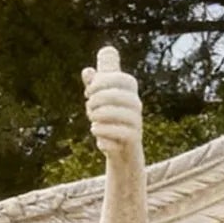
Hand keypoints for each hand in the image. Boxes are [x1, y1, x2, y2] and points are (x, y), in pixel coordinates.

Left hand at [82, 45, 142, 164]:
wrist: (122, 151)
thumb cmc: (110, 120)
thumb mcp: (100, 100)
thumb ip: (93, 84)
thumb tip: (87, 71)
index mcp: (130, 91)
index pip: (121, 78)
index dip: (101, 82)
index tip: (88, 91)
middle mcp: (136, 105)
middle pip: (117, 95)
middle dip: (97, 99)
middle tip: (88, 106)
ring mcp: (136, 122)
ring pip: (118, 114)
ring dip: (99, 115)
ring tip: (91, 119)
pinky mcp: (133, 139)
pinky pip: (119, 133)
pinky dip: (103, 131)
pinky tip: (94, 130)